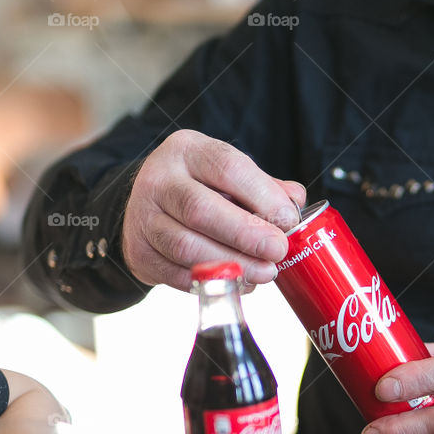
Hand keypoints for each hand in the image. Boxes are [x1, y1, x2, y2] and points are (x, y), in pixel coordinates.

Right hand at [121, 130, 306, 291]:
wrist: (147, 205)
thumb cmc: (200, 188)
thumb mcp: (229, 175)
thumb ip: (265, 187)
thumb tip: (295, 201)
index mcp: (187, 150)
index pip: (227, 168)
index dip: (262, 196)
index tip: (288, 220)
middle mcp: (159, 179)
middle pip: (201, 209)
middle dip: (246, 234)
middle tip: (277, 251)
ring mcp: (143, 217)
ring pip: (186, 246)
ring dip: (231, 264)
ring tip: (264, 273)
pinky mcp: (139, 252)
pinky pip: (176, 274)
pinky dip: (211, 282)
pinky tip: (239, 282)